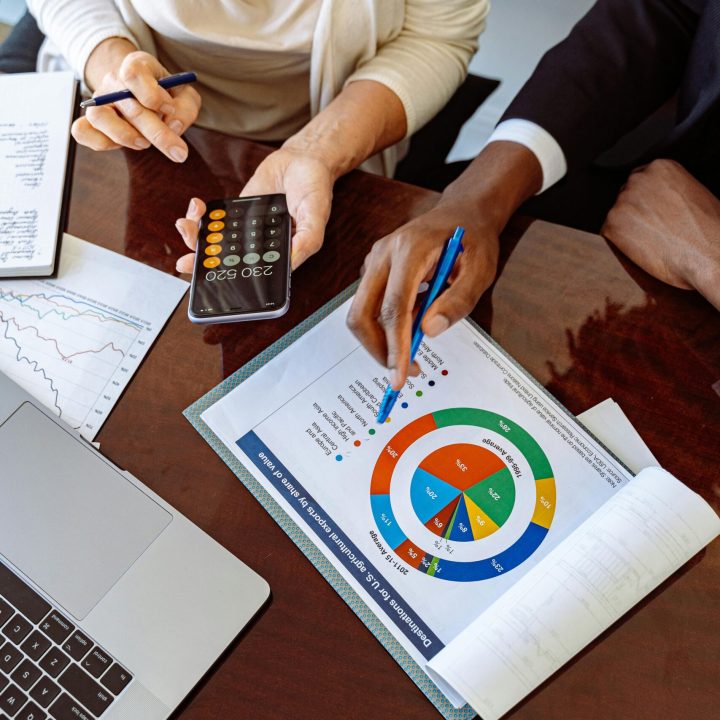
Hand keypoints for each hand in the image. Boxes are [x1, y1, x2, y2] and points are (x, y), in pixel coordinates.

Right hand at [73, 40, 200, 161]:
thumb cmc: (167, 97)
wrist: (143, 96)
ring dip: (127, 136)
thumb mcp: (185, 97)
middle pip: (128, 105)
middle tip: (179, 152)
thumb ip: (185, 108)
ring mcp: (98, 101)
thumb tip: (172, 125)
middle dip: (158, 133)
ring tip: (145, 143)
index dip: (153, 96)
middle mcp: (113, 81)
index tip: (169, 108)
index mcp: (137, 66)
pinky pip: (82, 132)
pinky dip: (102, 143)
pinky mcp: (90, 122)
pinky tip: (123, 145)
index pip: (133, 73)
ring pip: (99, 117)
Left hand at [174, 145, 333, 271]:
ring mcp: (246, 229)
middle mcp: (261, 246)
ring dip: (196, 237)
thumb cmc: (315, 188)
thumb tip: (290, 261)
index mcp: (280, 254)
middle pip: (228, 261)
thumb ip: (307, 239)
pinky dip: (201, 216)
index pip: (252, 274)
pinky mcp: (237, 212)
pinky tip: (197, 209)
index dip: (229, 279)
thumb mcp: (316, 215)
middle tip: (186, 261)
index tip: (208, 279)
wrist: (303, 159)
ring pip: (217, 242)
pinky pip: (216, 220)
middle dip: (202, 263)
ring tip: (186, 227)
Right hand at [346, 202, 498, 389]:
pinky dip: (385, 326)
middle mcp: (382, 254)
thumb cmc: (473, 239)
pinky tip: (412, 324)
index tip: (400, 375)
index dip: (395, 346)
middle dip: (378, 349)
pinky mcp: (374, 270)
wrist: (463, 212)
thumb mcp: (480, 270)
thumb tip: (430, 330)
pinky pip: (370, 306)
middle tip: (403, 371)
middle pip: (362, 314)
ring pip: (361, 313)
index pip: (393, 308)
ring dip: (382, 340)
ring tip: (414, 348)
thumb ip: (458, 300)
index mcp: (408, 250)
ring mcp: (374, 261)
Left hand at [601, 159, 719, 309]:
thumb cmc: (708, 229)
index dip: (645, 199)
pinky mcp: (612, 224)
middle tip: (651, 228)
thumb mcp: (692, 193)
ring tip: (650, 240)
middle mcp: (638, 178)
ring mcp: (623, 201)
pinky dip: (619, 242)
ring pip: (616, 214)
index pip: (641, 179)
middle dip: (634, 211)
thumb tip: (655, 199)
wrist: (709, 253)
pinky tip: (639, 248)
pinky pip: (608, 233)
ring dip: (627, 227)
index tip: (651, 211)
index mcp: (661, 166)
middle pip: (626, 195)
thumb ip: (668, 189)